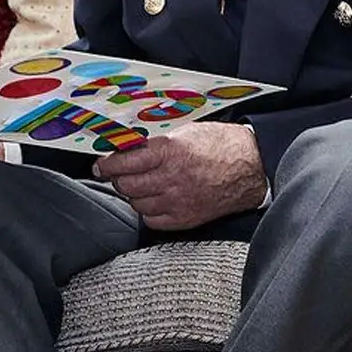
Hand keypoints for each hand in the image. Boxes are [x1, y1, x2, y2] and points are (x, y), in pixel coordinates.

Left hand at [95, 122, 266, 230]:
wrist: (250, 166)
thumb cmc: (220, 144)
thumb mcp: (184, 131)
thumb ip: (155, 140)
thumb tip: (126, 144)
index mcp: (169, 151)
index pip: (123, 161)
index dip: (106, 164)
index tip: (101, 164)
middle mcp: (171, 177)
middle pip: (125, 185)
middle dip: (116, 179)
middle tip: (116, 174)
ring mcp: (178, 200)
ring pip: (136, 203)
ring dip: (132, 194)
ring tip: (139, 184)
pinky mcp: (185, 218)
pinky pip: (151, 220)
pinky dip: (147, 210)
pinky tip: (153, 199)